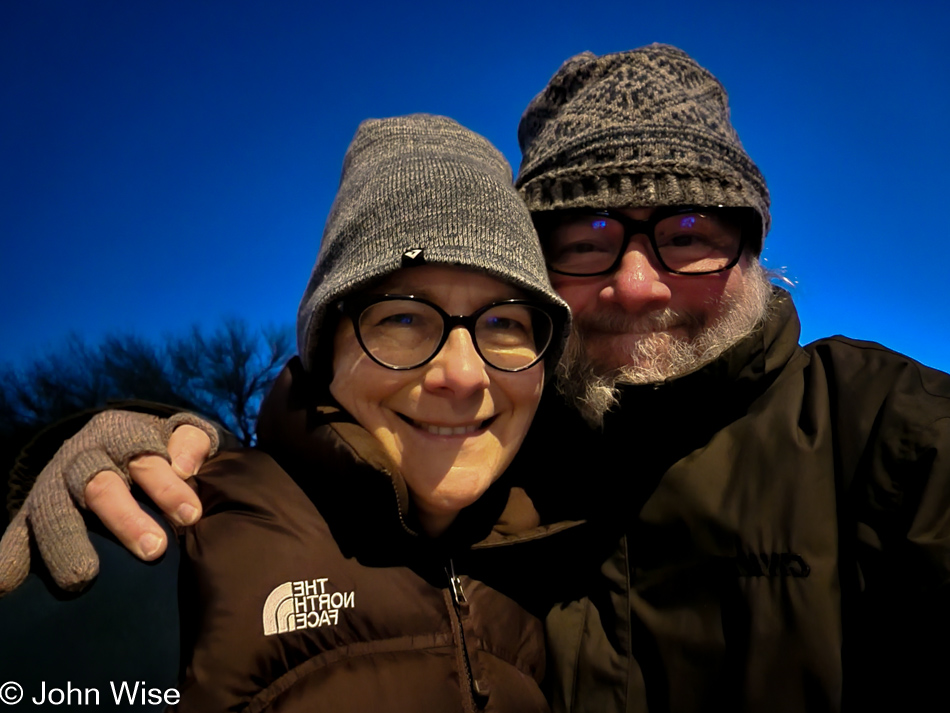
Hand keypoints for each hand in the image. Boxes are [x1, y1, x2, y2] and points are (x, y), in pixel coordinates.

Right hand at [0, 410, 217, 594]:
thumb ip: (191, 442)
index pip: (146, 459)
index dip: (168, 487)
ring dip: (66, 543)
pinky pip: (17, 532)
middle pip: (100, 486)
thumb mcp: (178, 433)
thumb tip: (186, 466)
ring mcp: (54, 483)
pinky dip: (9, 556)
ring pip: (55, 510)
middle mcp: (84, 457)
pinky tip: (7, 585)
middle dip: (126, 518)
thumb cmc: (157, 447)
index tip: (191, 516)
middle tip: (153, 549)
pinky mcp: (31, 509)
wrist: (111, 442)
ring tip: (81, 578)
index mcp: (121, 433)